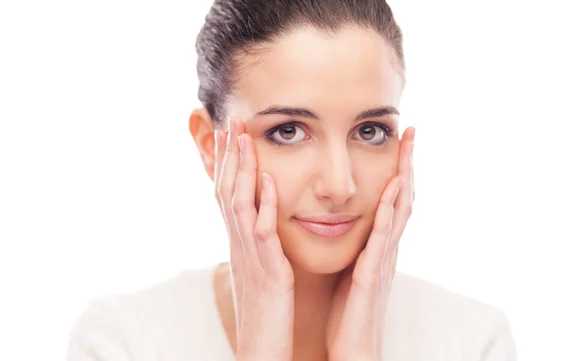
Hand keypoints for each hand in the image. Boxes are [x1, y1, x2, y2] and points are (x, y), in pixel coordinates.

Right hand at [214, 116, 294, 360]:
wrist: (261, 345)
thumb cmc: (264, 309)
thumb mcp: (258, 268)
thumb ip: (257, 242)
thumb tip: (257, 221)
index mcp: (240, 242)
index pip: (228, 193)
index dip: (226, 162)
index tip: (228, 132)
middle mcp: (239, 243)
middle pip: (227, 190)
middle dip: (228, 154)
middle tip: (230, 120)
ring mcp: (250, 255)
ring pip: (239, 204)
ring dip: (240, 169)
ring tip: (243, 137)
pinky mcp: (267, 269)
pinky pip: (262, 232)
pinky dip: (263, 203)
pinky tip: (268, 179)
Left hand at [326, 127, 415, 360]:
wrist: (353, 348)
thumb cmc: (350, 312)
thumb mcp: (353, 271)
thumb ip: (357, 247)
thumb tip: (349, 224)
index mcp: (378, 246)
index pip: (391, 201)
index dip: (397, 170)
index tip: (397, 141)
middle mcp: (387, 248)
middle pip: (402, 197)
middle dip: (407, 163)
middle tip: (409, 131)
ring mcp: (383, 260)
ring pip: (399, 210)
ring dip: (404, 176)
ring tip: (406, 146)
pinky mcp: (372, 274)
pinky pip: (382, 237)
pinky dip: (388, 211)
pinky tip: (390, 188)